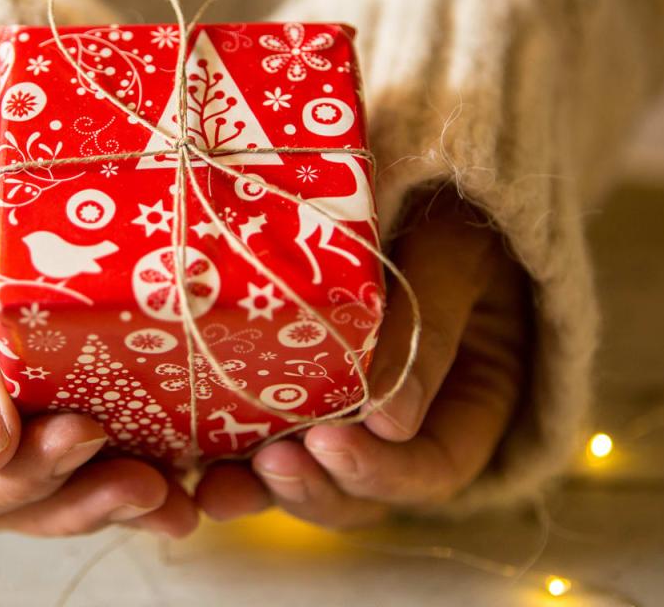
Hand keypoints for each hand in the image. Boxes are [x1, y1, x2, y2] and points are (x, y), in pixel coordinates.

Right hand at [0, 102, 196, 536]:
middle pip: (5, 489)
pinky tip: (191, 451)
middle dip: (76, 499)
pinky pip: (90, 413)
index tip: (81, 438)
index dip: (11, 482)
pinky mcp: (53, 353)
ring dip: (114, 488)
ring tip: (184, 494)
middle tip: (151, 488)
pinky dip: (135, 440)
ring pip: (53, 468)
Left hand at [196, 188, 530, 525]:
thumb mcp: (456, 251)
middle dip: (317, 487)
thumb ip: (428, 324)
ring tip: (219, 485)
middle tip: (271, 463)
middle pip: (367, 490)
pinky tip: (192, 461)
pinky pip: (270, 436)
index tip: (332, 441)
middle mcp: (411, 421)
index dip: (384, 471)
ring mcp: (350, 409)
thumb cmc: (455, 205)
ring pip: (313, 475)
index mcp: (471, 401)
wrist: (426, 173)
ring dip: (266, 488)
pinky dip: (236, 455)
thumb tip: (390, 420)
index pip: (435, 468)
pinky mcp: (298, 388)